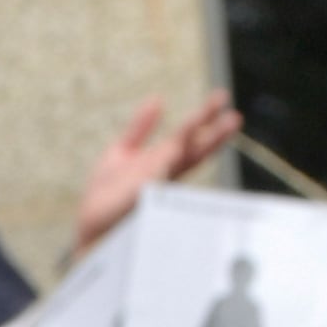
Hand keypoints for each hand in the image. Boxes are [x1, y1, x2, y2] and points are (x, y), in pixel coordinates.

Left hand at [78, 92, 238, 250]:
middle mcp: (163, 175)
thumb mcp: (122, 151)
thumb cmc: (107, 195)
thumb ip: (140, 128)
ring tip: (210, 129)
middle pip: (195, 152)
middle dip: (214, 135)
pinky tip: (169, 156)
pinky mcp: (137, 201)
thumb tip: (158, 100)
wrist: (90, 228)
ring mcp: (153, 188)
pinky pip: (152, 184)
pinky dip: (161, 170)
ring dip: (192, 149)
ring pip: (177, 165)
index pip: (190, 138)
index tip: (223, 98)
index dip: (206, 118)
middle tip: (235, 117)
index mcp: (162, 162)